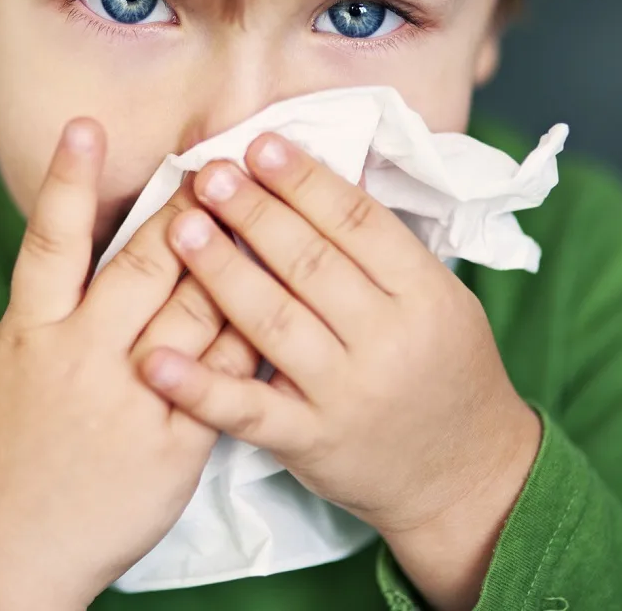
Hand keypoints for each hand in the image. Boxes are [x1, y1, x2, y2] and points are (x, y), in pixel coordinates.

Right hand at [0, 119, 254, 610]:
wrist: (8, 546)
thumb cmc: (5, 450)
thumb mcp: (10, 367)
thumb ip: (51, 309)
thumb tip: (86, 249)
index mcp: (31, 333)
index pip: (50, 241)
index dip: (68, 180)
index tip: (88, 125)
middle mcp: (80, 357)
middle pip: (142, 265)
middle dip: (187, 209)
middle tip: (220, 158)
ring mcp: (130, 400)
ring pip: (196, 311)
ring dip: (233, 258)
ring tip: (261, 208)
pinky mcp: (173, 444)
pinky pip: (226, 379)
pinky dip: (252, 336)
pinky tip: (283, 299)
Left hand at [138, 133, 540, 609]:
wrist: (468, 478)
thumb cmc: (447, 373)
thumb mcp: (441, 300)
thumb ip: (385, 250)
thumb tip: (320, 177)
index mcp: (426, 295)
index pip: (359, 223)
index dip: (305, 180)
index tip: (260, 144)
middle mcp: (388, 341)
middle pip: (311, 263)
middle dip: (254, 213)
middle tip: (210, 173)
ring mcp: (345, 394)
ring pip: (274, 322)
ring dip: (221, 271)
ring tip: (181, 227)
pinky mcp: (308, 442)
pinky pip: (247, 410)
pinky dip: (197, 385)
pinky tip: (154, 357)